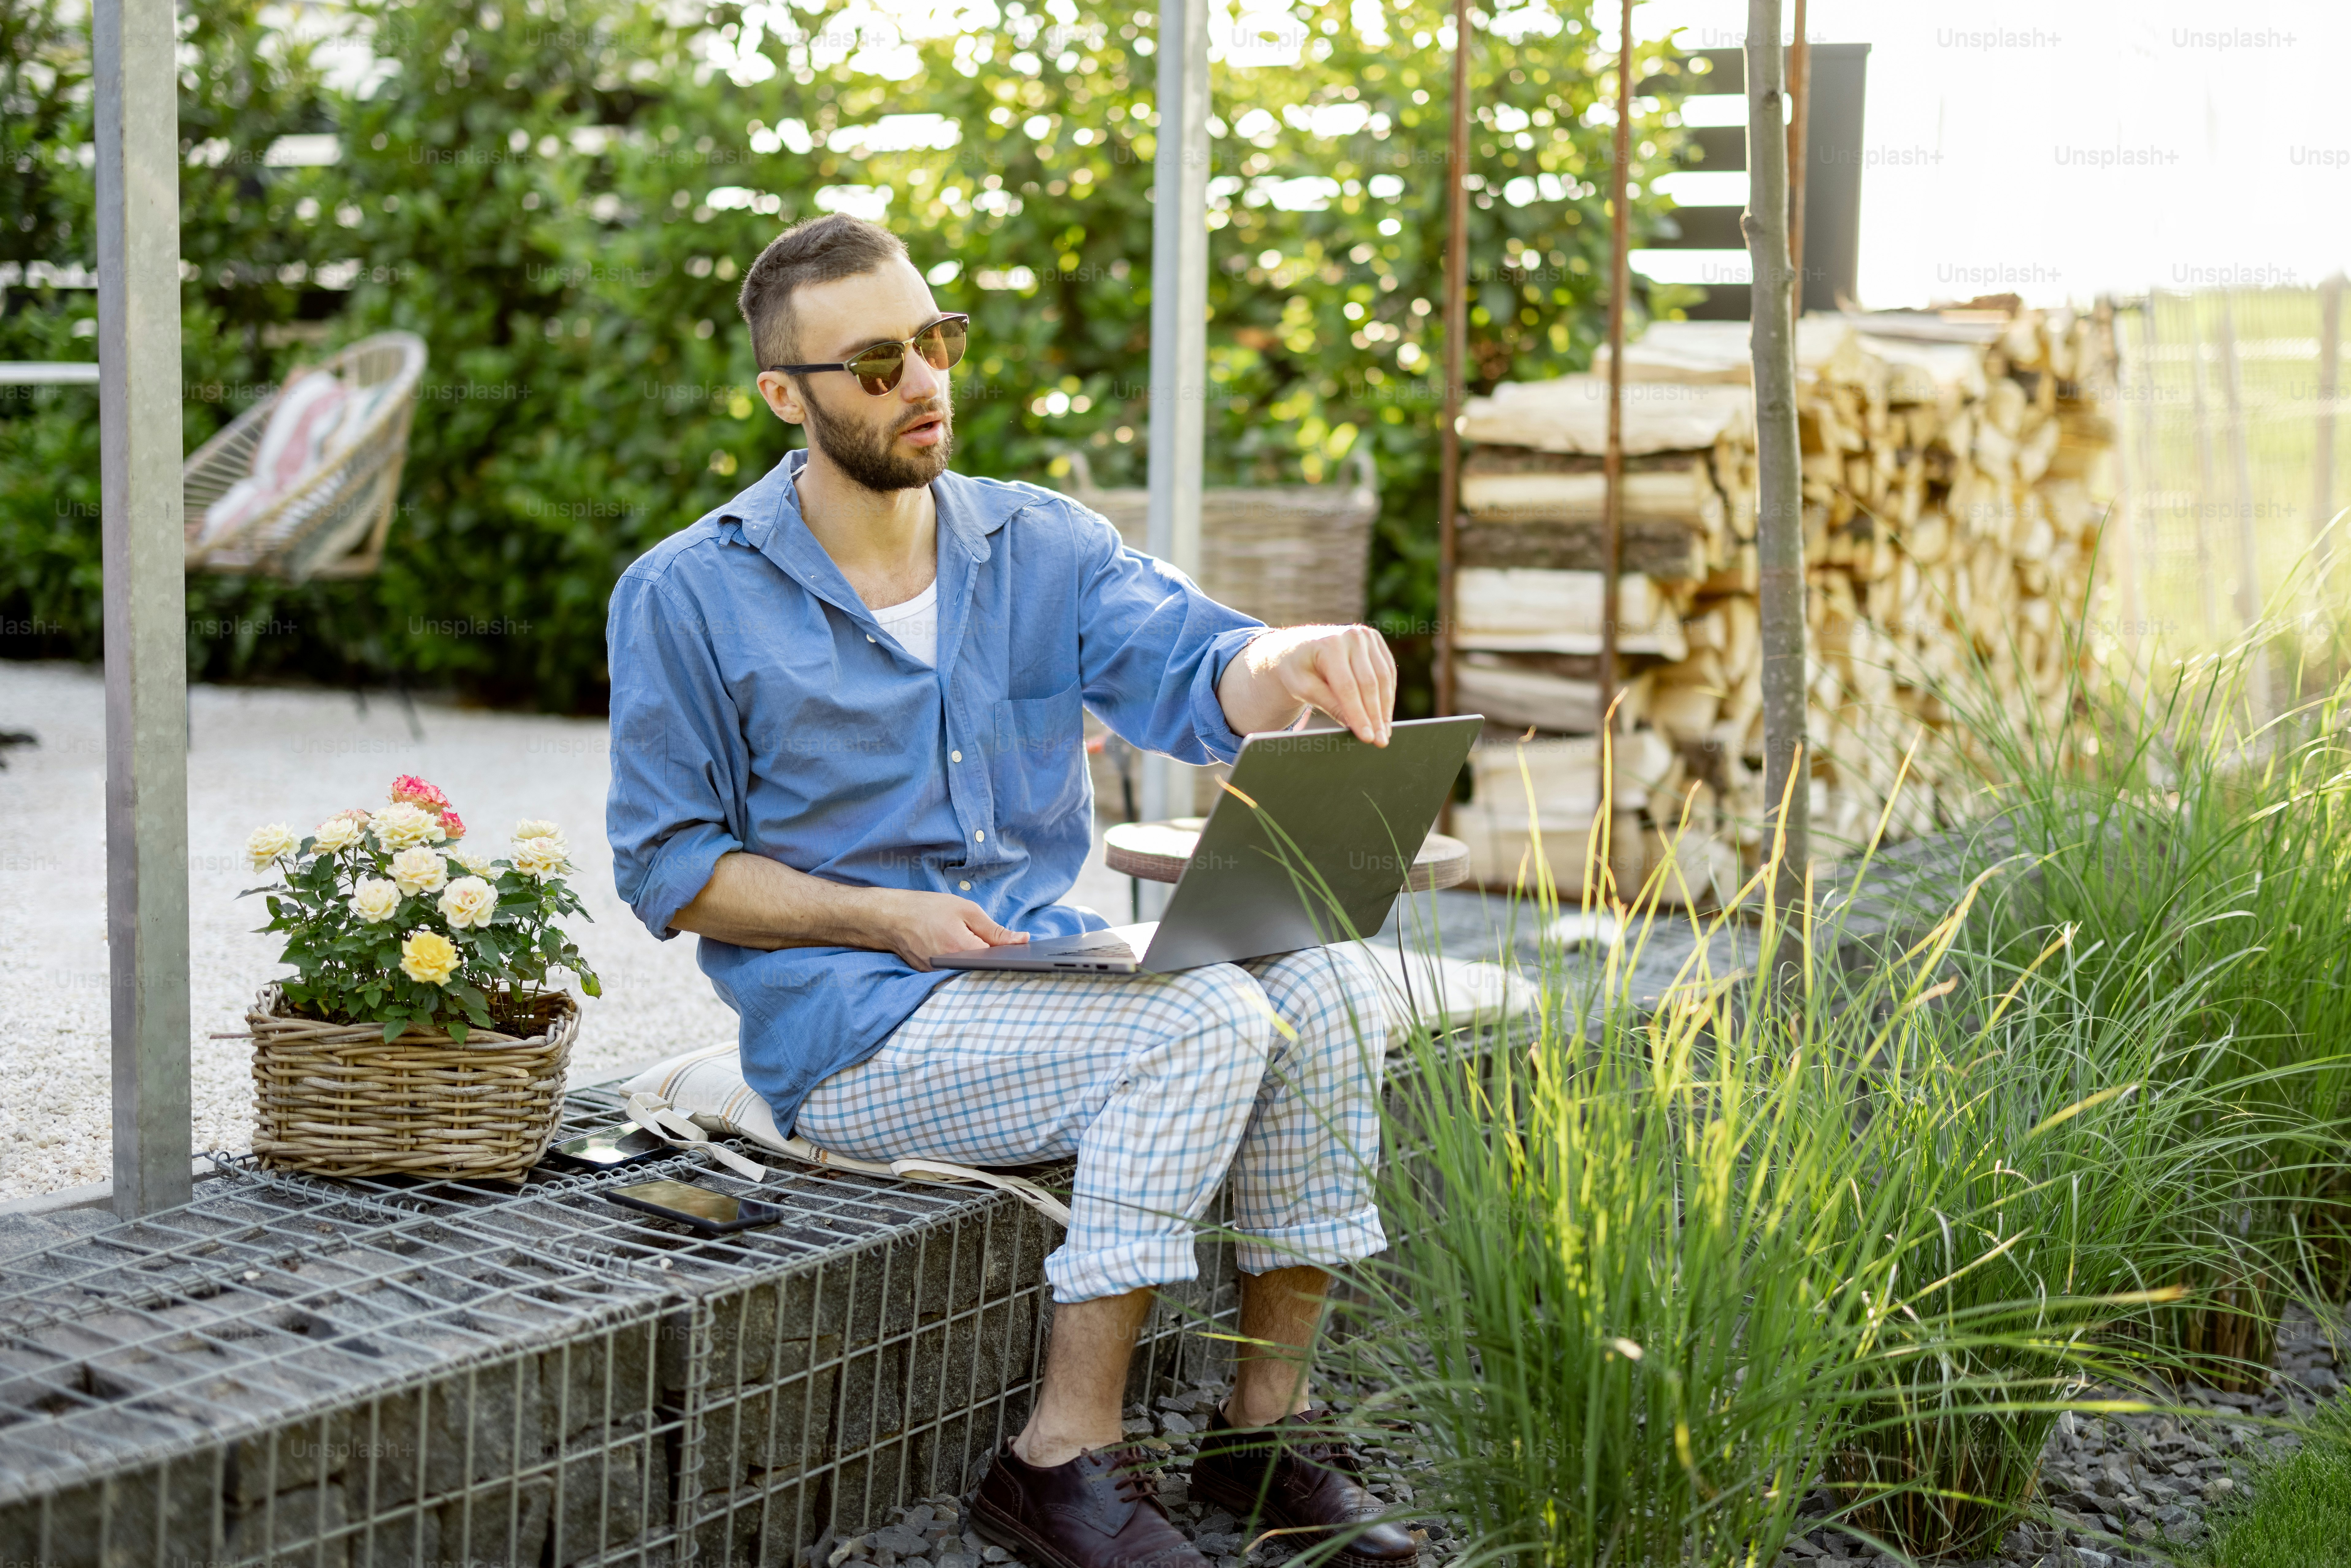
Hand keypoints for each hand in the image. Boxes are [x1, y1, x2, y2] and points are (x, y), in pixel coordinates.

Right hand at [857, 888, 1028, 969]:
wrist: (890, 917)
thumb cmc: (927, 908)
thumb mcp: (966, 910)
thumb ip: (995, 929)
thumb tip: (1023, 940)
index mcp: (962, 948)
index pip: (999, 960)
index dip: (1011, 954)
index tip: (1019, 947)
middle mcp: (951, 967)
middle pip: (985, 969)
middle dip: (996, 959)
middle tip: (999, 946)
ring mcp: (939, 974)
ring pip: (970, 972)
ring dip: (978, 962)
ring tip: (976, 946)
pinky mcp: (931, 976)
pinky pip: (955, 972)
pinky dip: (962, 963)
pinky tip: (962, 951)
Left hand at [1225, 624, 1396, 745]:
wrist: (1297, 647)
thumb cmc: (1297, 669)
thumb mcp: (1302, 687)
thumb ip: (1328, 703)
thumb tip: (1353, 724)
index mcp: (1329, 644)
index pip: (1347, 686)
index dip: (1358, 714)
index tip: (1366, 737)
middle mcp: (1351, 636)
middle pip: (1369, 683)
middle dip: (1375, 715)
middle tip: (1379, 741)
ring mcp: (1366, 636)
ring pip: (1383, 678)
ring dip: (1385, 708)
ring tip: (1384, 733)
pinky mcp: (1375, 641)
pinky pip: (1387, 672)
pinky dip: (1388, 695)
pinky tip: (1385, 715)